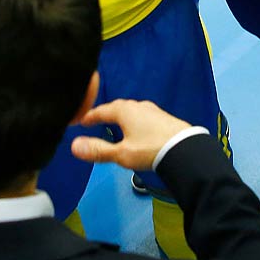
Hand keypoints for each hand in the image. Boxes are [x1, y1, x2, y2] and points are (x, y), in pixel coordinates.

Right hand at [70, 99, 194, 170]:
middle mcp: (138, 106)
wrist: (185, 149)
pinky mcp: (164, 117)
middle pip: (117, 107)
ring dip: (122, 116)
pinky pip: (143, 115)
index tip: (81, 121)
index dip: (90, 116)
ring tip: (116, 124)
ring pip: (132, 110)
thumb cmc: (150, 149)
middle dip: (106, 113)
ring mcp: (153, 110)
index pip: (102, 110)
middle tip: (97, 120)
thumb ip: (98, 150)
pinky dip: (134, 120)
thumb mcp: (121, 153)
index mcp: (124, 111)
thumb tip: (74, 146)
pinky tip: (138, 129)